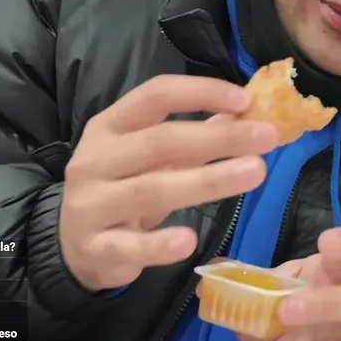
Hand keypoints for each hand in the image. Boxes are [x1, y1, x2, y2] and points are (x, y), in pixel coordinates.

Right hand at [59, 74, 279, 291]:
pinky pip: (131, 245)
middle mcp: (96, 159)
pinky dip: (160, 244)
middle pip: (160, 141)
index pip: (155, 95)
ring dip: (207, 180)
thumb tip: (246, 112)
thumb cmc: (122, 190)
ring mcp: (91, 204)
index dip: (200, 92)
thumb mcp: (152, 159)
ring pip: (151, 189)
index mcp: (110, 126)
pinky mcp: (96, 247)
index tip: (245, 99)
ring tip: (255, 173)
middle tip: (268, 136)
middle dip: (218, 138)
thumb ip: (195, 136)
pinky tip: (190, 240)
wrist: (73, 247)